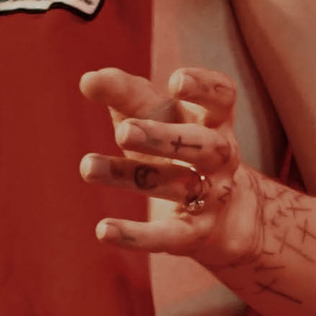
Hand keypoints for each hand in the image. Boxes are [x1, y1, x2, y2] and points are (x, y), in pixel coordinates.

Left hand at [79, 65, 267, 274]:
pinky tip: (103, 229)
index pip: (221, 98)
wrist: (228, 216)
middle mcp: (220, 157)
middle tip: (123, 131)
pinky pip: (167, 236)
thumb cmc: (180, 148)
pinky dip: (136, 235)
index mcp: (214, 121)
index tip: (175, 82)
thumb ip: (127, 94)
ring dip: (129, 176)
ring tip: (87, 166)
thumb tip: (88, 79)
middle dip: (163, 138)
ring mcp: (211, 196)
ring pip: (175, 185)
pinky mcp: (195, 234)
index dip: (204, 88)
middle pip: (200, 145)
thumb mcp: (160, 118)